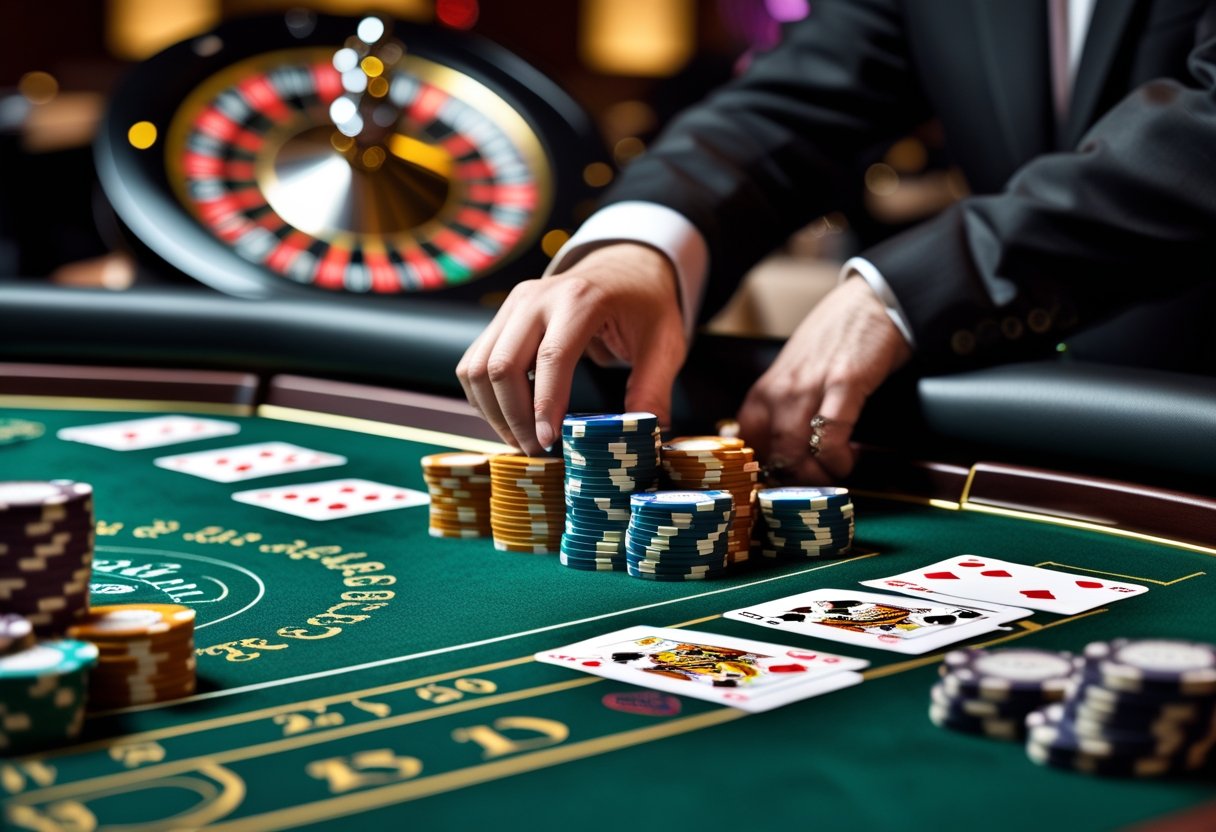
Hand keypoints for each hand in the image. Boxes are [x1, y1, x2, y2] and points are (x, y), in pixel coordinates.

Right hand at [456, 243, 686, 454]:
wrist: (623, 267)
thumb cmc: (645, 305)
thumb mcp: (665, 344)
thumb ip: (653, 389)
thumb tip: (648, 434)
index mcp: (580, 300)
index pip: (551, 358)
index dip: (544, 405)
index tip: (547, 442)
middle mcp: (537, 298)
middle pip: (501, 366)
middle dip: (514, 418)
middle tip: (537, 450)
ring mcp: (513, 305)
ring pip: (477, 368)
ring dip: (494, 412)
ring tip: (522, 439)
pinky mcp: (501, 317)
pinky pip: (473, 364)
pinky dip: (484, 397)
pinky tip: (510, 417)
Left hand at [737, 275, 912, 483]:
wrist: (871, 301)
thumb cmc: (834, 341)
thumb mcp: (795, 374)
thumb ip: (783, 407)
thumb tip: (778, 450)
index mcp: (765, 390)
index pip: (747, 442)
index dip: (765, 470)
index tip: (784, 484)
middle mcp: (780, 389)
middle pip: (772, 453)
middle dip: (794, 481)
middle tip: (814, 488)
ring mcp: (809, 385)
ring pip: (795, 450)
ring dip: (815, 475)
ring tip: (833, 476)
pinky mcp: (843, 383)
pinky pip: (831, 435)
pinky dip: (837, 458)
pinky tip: (847, 460)